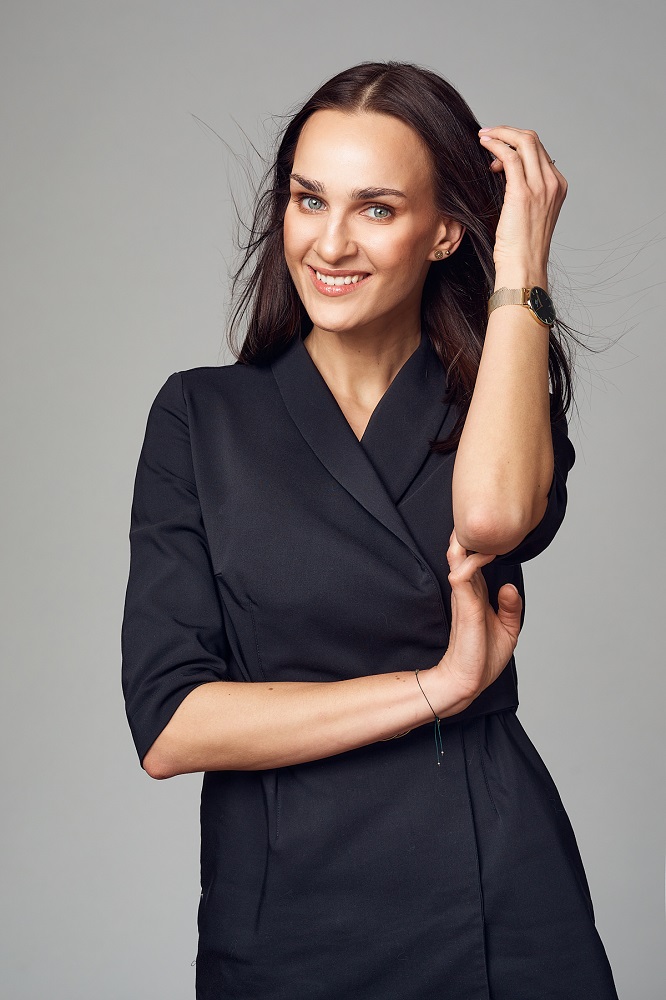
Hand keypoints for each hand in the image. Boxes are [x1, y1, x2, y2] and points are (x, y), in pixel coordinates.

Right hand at [435, 528, 522, 704]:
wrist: (467, 681)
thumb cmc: (483, 658)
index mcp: (476, 597)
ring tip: (469, 530)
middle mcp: (468, 594)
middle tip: (469, 521)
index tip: (486, 532)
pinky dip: (468, 564)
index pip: (475, 564)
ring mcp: (464, 599)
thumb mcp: (508, 629)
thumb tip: (509, 585)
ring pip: (459, 562)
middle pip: (463, 557)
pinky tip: (478, 556)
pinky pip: (461, 578)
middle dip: (465, 539)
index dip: (478, 547)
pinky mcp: (464, 607)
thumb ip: (510, 606)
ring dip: (463, 545)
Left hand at [478, 125, 567, 286]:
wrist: (524, 268)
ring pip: (524, 142)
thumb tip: (505, 172)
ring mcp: (541, 187)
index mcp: (558, 187)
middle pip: (533, 140)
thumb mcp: (528, 214)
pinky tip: (484, 145)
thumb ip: (524, 191)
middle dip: (508, 132)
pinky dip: (496, 145)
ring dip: (500, 134)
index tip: (497, 149)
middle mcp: (553, 183)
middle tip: (488, 134)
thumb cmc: (521, 248)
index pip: (539, 151)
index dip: (516, 144)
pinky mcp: (523, 193)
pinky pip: (510, 156)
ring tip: (483, 137)